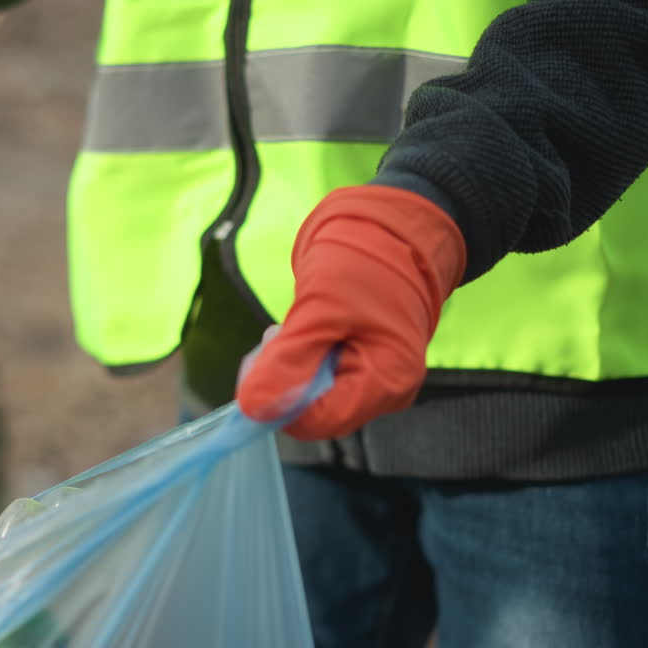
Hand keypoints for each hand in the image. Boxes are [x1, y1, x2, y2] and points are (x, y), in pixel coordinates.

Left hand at [235, 185, 464, 438]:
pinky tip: (302, 327)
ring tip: (288, 325)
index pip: (316, 422)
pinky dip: (301, 354)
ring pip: (312, 393)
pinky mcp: (360, 363)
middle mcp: (385, 390)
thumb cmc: (367, 260)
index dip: (277, 402)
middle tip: (274, 335)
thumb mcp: (321, 308)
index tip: (256, 364)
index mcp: (385, 383)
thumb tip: (251, 407)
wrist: (396, 224)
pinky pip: (319, 375)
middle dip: (283, 378)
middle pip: (314, 411)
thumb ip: (288, 361)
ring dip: (290, 363)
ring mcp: (374, 377)